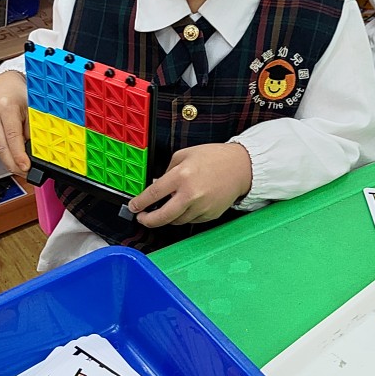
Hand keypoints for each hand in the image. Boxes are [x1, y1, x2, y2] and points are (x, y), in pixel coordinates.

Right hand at [0, 71, 30, 172]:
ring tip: (20, 163)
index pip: (12, 137)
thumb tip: (34, 149)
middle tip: (25, 172)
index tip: (26, 167)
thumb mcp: (31, 107)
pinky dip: (3, 151)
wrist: (2, 83)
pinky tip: (11, 151)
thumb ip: (32, 128)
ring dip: (8, 159)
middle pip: (1, 147)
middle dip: (13, 164)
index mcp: (5, 107)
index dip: (19, 156)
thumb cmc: (18, 92)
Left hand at [128, 142, 252, 228]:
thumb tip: (156, 185)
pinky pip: (191, 220)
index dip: (139, 203)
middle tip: (143, 218)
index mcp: (181, 176)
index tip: (133, 207)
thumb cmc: (214, 158)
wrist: (241, 167)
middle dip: (148, 220)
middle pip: (162, 217)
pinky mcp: (210, 215)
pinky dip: (184, 216)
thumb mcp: (185, 154)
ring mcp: (201, 207)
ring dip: (167, 218)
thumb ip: (168, 170)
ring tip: (165, 209)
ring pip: (176, 221)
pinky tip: (185, 206)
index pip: (153, 195)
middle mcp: (190, 194)